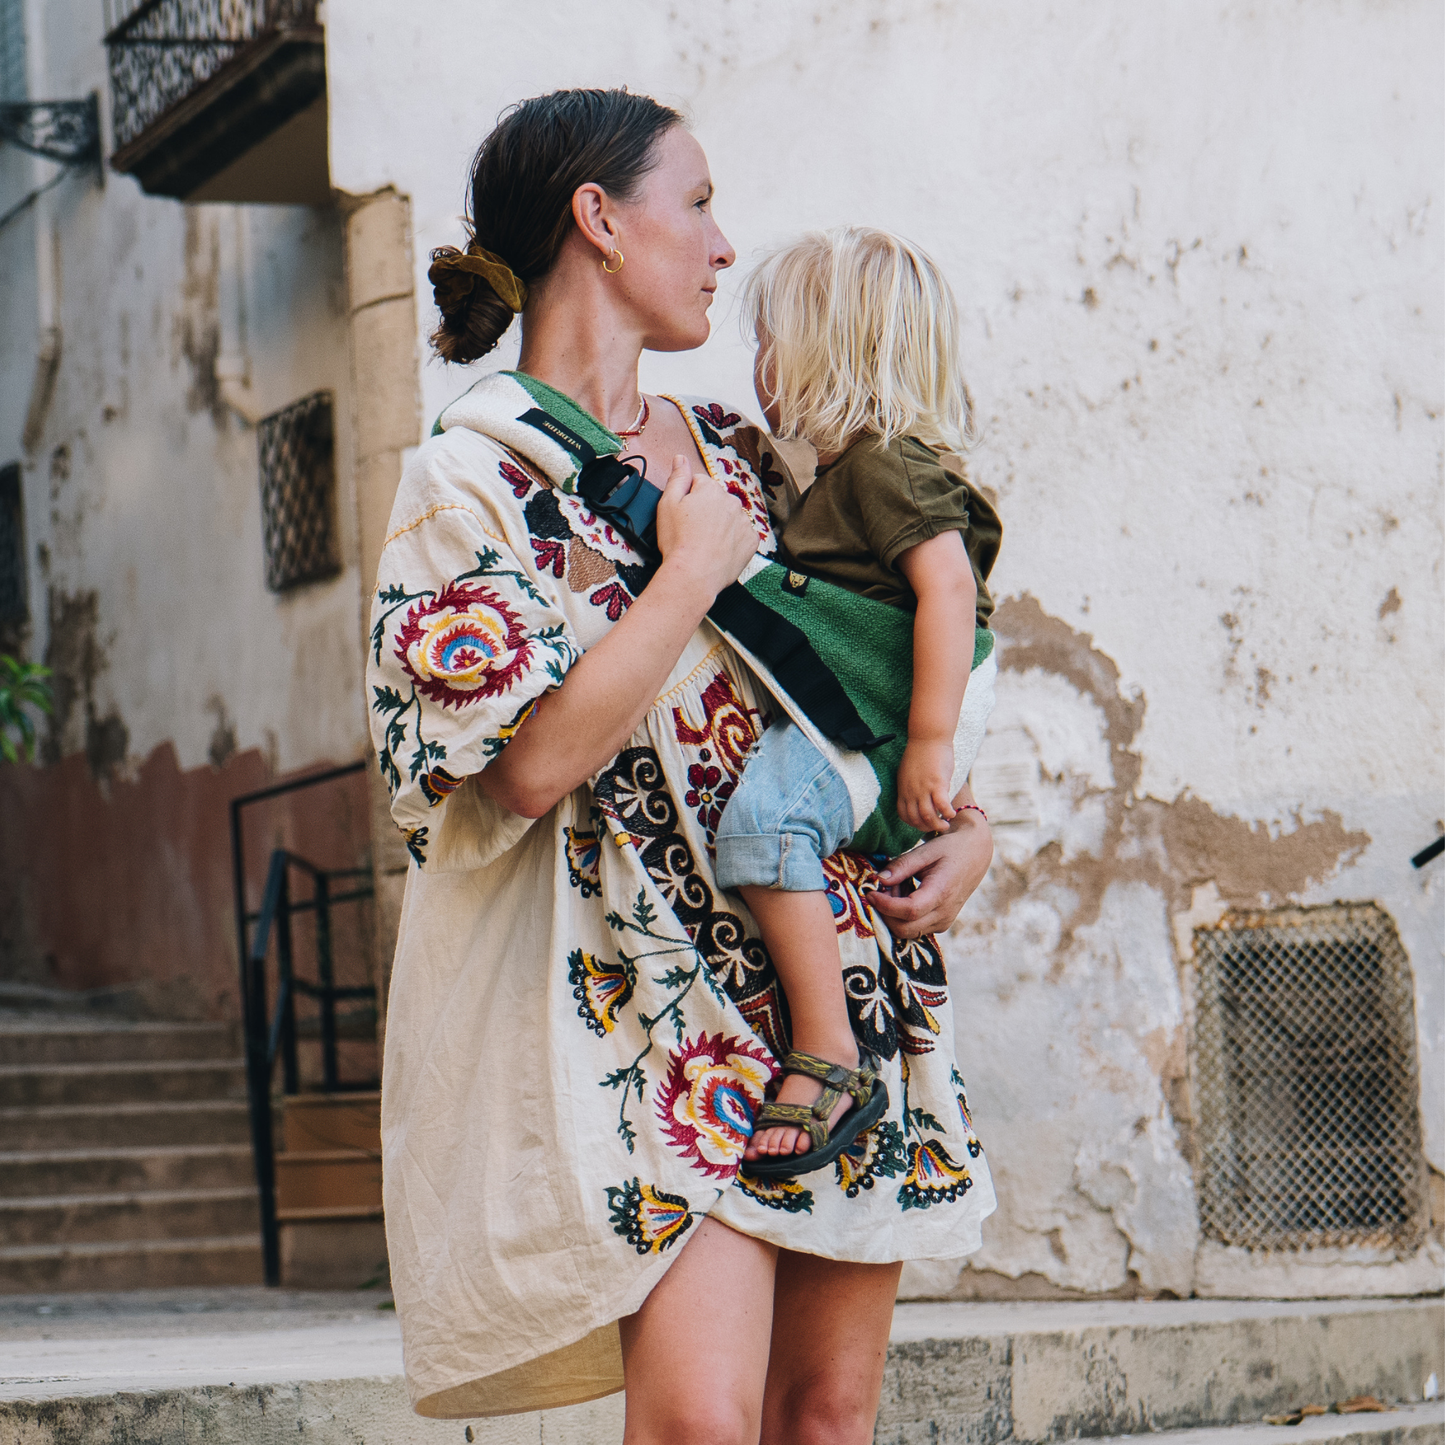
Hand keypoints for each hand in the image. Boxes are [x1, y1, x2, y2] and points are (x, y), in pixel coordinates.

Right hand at [654, 454, 757, 598]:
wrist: (694, 574)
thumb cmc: (678, 541)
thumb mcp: (667, 504)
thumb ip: (677, 477)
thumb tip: (680, 458)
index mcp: (711, 489)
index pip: (699, 484)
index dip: (688, 499)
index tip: (683, 516)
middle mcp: (732, 501)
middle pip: (716, 500)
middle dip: (706, 511)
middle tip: (692, 531)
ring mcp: (744, 521)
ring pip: (730, 517)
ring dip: (721, 525)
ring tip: (705, 543)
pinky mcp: (751, 541)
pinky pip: (742, 535)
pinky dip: (733, 541)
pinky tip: (719, 550)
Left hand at [870, 810, 991, 938]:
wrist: (976, 855)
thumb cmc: (950, 849)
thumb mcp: (926, 851)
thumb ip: (902, 866)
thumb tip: (878, 880)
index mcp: (942, 892)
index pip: (908, 911)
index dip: (885, 905)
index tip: (870, 893)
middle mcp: (944, 913)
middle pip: (904, 928)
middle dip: (885, 911)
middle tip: (883, 888)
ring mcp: (943, 922)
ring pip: (906, 931)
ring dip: (893, 914)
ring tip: (898, 886)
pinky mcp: (941, 925)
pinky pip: (914, 929)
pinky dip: (902, 916)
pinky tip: (906, 893)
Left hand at [896, 739, 956, 831]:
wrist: (928, 737)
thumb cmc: (921, 752)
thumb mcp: (908, 772)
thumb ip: (911, 786)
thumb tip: (916, 796)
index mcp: (903, 789)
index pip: (904, 814)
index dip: (913, 823)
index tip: (923, 824)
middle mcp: (911, 791)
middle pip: (915, 819)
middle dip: (926, 828)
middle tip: (936, 828)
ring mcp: (923, 788)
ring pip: (928, 816)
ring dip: (937, 825)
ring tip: (946, 826)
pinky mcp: (937, 783)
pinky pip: (942, 805)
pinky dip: (947, 813)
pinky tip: (952, 814)